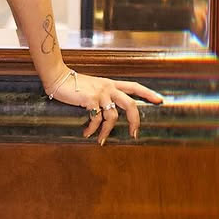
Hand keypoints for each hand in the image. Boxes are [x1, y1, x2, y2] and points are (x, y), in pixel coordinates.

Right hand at [44, 66, 163, 143]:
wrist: (58, 78)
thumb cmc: (73, 85)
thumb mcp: (92, 87)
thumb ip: (101, 96)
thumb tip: (105, 113)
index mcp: (111, 84)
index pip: (135, 87)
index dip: (148, 94)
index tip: (160, 101)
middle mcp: (109, 88)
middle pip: (130, 104)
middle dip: (135, 121)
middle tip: (134, 134)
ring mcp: (100, 93)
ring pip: (112, 117)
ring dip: (107, 131)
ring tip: (101, 140)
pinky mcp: (90, 99)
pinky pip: (96, 119)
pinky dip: (92, 129)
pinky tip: (87, 133)